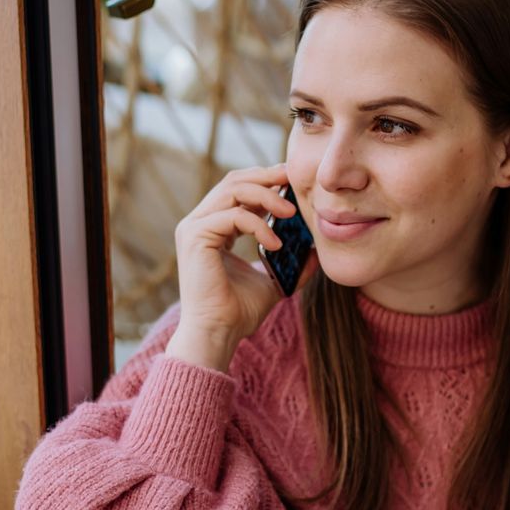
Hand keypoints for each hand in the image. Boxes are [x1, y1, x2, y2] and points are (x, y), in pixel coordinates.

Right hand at [167, 162, 312, 371]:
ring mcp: (193, 227)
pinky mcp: (195, 237)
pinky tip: (275, 244)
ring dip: (267, 195)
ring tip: (292, 212)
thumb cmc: (239, 312)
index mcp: (213, 228)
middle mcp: (199, 223)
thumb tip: (316, 251)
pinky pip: (232, 216)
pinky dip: (258, 225)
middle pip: (233, 181)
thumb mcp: (273, 280)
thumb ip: (291, 264)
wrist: (218, 334)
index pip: (238, 190)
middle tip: (293, 179)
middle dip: (266, 175)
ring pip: (232, 190)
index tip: (292, 183)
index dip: (265, 181)